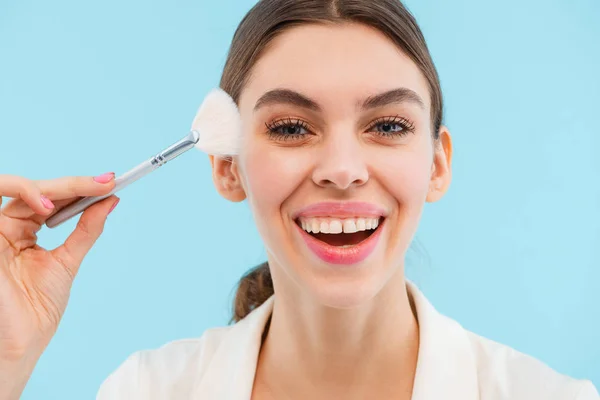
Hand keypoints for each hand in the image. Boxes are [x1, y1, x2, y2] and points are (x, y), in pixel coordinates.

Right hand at [0, 174, 118, 361]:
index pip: (51, 199)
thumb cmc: (36, 308)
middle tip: (107, 181)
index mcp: (22, 232)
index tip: (111, 182)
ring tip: (84, 190)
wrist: (18, 340)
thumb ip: (86, 229)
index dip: (79, 188)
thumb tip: (111, 200)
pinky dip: (24, 193)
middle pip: (37, 189)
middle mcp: (5, 227)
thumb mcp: (67, 261)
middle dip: (75, 184)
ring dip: (54, 186)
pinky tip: (48, 207)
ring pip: (17, 187)